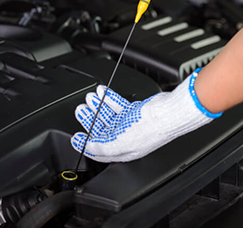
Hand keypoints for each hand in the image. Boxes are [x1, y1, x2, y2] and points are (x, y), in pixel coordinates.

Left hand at [71, 69, 221, 162]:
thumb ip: (99, 146)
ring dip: (98, 106)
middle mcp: (127, 139)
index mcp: (122, 151)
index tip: (75, 136)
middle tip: (80, 110)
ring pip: (110, 115)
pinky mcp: (137, 111)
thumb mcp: (118, 142)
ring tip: (90, 98)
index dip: (85, 144)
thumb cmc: (150, 129)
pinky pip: (119, 105)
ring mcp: (132, 124)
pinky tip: (103, 92)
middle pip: (103, 129)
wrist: (167, 112)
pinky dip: (110, 98)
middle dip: (90, 119)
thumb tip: (85, 146)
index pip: (99, 150)